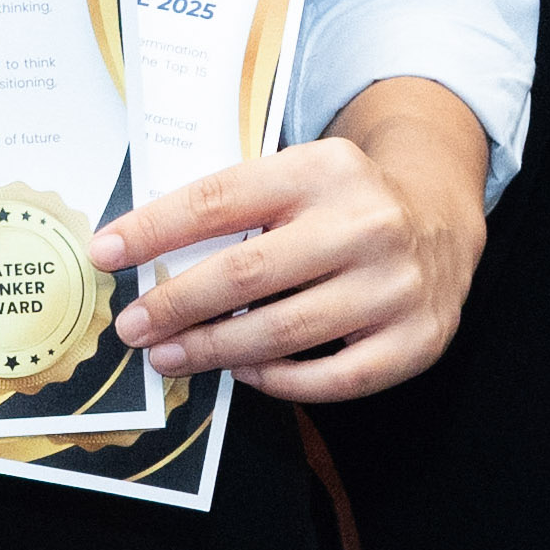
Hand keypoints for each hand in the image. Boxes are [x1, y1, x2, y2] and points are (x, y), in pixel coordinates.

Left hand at [103, 80, 488, 400]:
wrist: (444, 218)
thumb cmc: (345, 202)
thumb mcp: (299, 175)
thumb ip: (238, 204)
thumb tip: (145, 251)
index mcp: (323, 169)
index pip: (220, 199)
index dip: (154, 229)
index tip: (106, 253)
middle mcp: (365, 222)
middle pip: (245, 272)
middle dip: (175, 304)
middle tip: (133, 326)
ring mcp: (395, 285)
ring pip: (282, 332)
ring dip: (213, 350)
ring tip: (170, 356)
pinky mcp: (416, 338)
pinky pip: (330, 379)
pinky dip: (277, 380)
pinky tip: (244, 372)